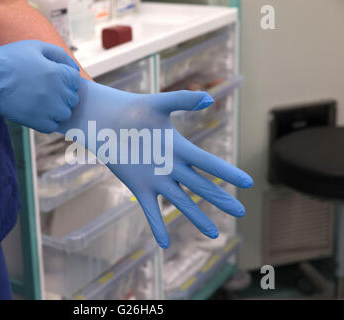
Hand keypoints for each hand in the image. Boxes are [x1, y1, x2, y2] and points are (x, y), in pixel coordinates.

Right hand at [0, 40, 80, 132]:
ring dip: (57, 109)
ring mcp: (48, 109)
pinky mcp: (37, 122)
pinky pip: (52, 126)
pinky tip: (36, 112)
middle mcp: (56, 91)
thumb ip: (59, 55)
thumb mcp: (35, 47)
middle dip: (63, 95)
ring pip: (65, 114)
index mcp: (57, 72)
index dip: (66, 80)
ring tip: (41, 102)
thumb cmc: (9, 60)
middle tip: (45, 91)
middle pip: (72, 99)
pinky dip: (47, 121)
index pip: (76, 81)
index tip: (54, 80)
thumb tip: (74, 69)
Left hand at [58, 79, 252, 247]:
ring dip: (197, 217)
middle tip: (240, 211)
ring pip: (181, 202)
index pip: (208, 163)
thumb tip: (208, 98)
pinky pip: (151, 210)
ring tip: (214, 233)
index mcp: (179, 148)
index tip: (247, 182)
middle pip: (201, 186)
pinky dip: (158, 226)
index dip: (227, 172)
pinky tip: (164, 244)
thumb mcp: (159, 104)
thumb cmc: (133, 110)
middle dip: (220, 198)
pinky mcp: (138, 187)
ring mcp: (156, 179)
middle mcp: (172, 167)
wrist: (107, 122)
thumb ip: (183, 99)